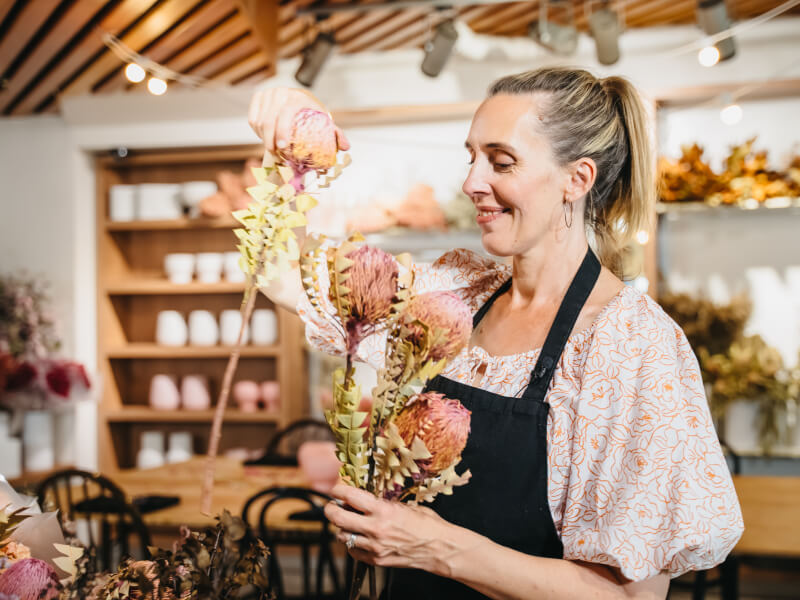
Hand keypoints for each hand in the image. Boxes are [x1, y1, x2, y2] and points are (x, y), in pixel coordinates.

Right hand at [247, 88, 349, 153]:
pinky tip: (264, 137)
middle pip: (269, 119)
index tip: (282, 147)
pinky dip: (256, 130)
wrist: (301, 98)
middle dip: (269, 139)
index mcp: (298, 99)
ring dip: (263, 137)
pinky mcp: (259, 97)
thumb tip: (346, 147)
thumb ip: (336, 134)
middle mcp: (282, 93)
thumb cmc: (313, 115)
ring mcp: (269, 94)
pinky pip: (252, 118)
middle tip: (274, 153)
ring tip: (271, 147)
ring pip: (259, 120)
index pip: (285, 113)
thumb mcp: (325, 123)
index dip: (281, 130)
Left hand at [324, 483, 473, 576]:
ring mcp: (374, 546)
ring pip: (341, 535)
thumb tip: (364, 498)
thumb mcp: (404, 506)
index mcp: (384, 510)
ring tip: (348, 522)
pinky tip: (359, 537)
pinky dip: (351, 543)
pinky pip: (353, 551)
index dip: (339, 490)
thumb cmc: (427, 524)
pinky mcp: (376, 560)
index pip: (350, 496)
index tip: (337, 489)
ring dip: (342, 527)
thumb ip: (383, 503)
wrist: (439, 548)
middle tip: (332, 505)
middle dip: (330, 509)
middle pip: (338, 517)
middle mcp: (375, 528)